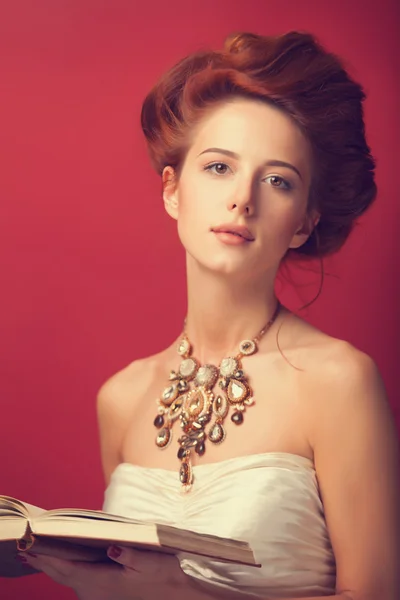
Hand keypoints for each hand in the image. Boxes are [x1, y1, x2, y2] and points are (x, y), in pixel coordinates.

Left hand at [22, 545, 189, 599]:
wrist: (181, 594)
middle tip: (25, 550)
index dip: (46, 558)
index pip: (66, 569)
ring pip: (70, 580)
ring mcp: (101, 595)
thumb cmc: (166, 575)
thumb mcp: (151, 562)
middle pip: (63, 576)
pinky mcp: (106, 593)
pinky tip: (67, 563)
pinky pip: (79, 582)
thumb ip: (129, 555)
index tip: (29, 547)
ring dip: (55, 567)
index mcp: (103, 582)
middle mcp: (97, 592)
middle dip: (44, 563)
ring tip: (40, 554)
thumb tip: (111, 549)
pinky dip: (68, 571)